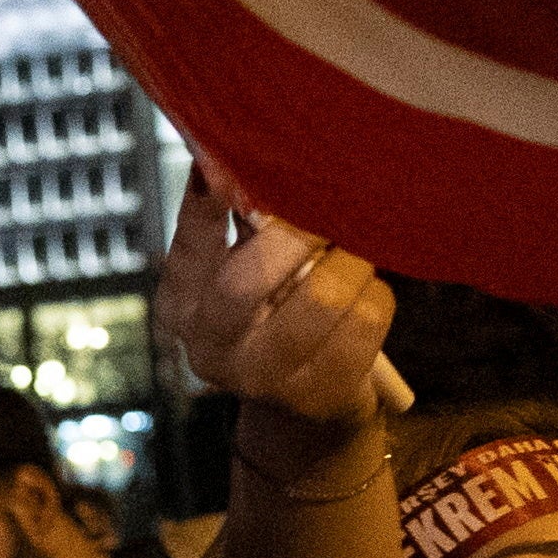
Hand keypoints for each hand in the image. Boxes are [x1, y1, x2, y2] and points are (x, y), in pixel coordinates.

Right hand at [155, 173, 395, 437]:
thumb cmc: (270, 310)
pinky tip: (363, 294)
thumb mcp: (235, 266)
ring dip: (350, 261)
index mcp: (183, 308)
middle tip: (329, 213)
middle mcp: (213, 351)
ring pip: (324, 295)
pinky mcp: (323, 393)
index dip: (206, 205)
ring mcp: (267, 380)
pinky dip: (374, 293)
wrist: (303, 401)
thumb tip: (219, 155)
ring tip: (351, 255)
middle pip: (250, 280)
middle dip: (299, 234)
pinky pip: (366, 318)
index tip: (227, 168)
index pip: (190, 246)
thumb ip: (228, 215)